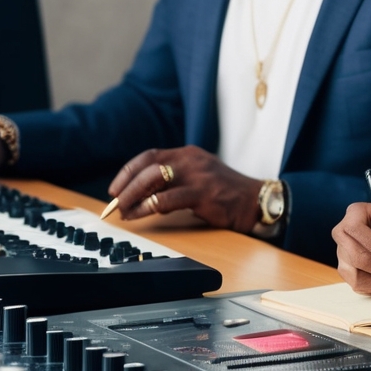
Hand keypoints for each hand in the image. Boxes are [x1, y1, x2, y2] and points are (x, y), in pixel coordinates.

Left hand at [107, 146, 264, 235]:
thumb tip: (143, 196)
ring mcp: (197, 176)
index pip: (149, 156)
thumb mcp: (198, 178)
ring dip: (132, 197)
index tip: (115, 188)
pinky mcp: (202, 194)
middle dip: (125, 187)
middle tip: (114, 203)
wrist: (255, 201)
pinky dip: (146, 208)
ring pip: (153, 181)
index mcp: (189, 154)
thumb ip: (174, 181)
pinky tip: (139, 216)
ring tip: (124, 211)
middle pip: (147, 168)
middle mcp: (192, 160)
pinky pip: (165, 200)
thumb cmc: (225, 193)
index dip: (128, 171)